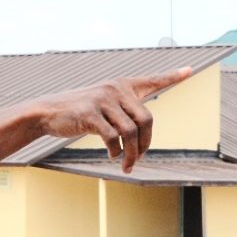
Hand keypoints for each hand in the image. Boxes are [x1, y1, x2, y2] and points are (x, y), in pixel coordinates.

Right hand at [33, 66, 191, 173]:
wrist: (47, 112)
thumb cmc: (77, 113)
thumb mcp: (102, 105)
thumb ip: (122, 113)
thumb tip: (140, 139)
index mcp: (121, 85)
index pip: (152, 81)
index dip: (172, 77)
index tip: (190, 71)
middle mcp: (115, 89)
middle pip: (146, 119)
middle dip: (146, 144)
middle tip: (138, 159)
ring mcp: (103, 99)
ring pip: (131, 132)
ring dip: (131, 153)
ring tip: (126, 164)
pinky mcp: (90, 113)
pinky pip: (113, 137)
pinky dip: (115, 151)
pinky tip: (112, 156)